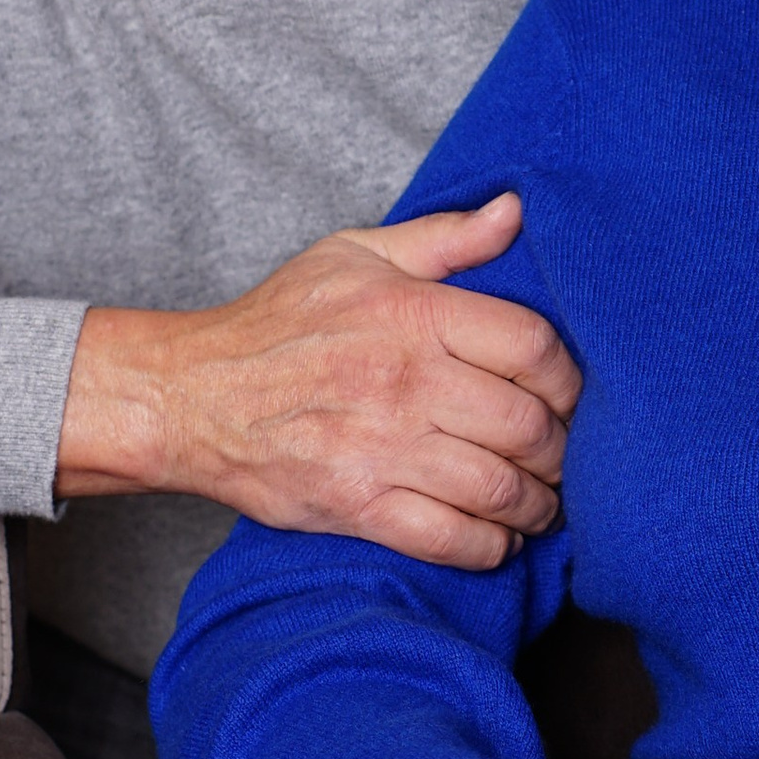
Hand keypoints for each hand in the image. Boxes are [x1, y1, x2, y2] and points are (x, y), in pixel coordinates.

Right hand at [55, 194, 579, 564]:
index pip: (532, 346)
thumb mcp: (356, 254)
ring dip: (536, 506)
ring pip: (499, 489)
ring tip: (540, 504)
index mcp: (413, 313)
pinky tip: (498, 538)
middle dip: (558, 451)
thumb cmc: (278, 322)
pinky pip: (452, 539)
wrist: (191, 395)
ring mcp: (382, 448)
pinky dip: (490, 547)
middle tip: (559, 458)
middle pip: (528, 426)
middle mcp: (405, 381)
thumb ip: (444, 237)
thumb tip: (516, 210)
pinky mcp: (358, 505)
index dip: (567, 380)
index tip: (568, 398)